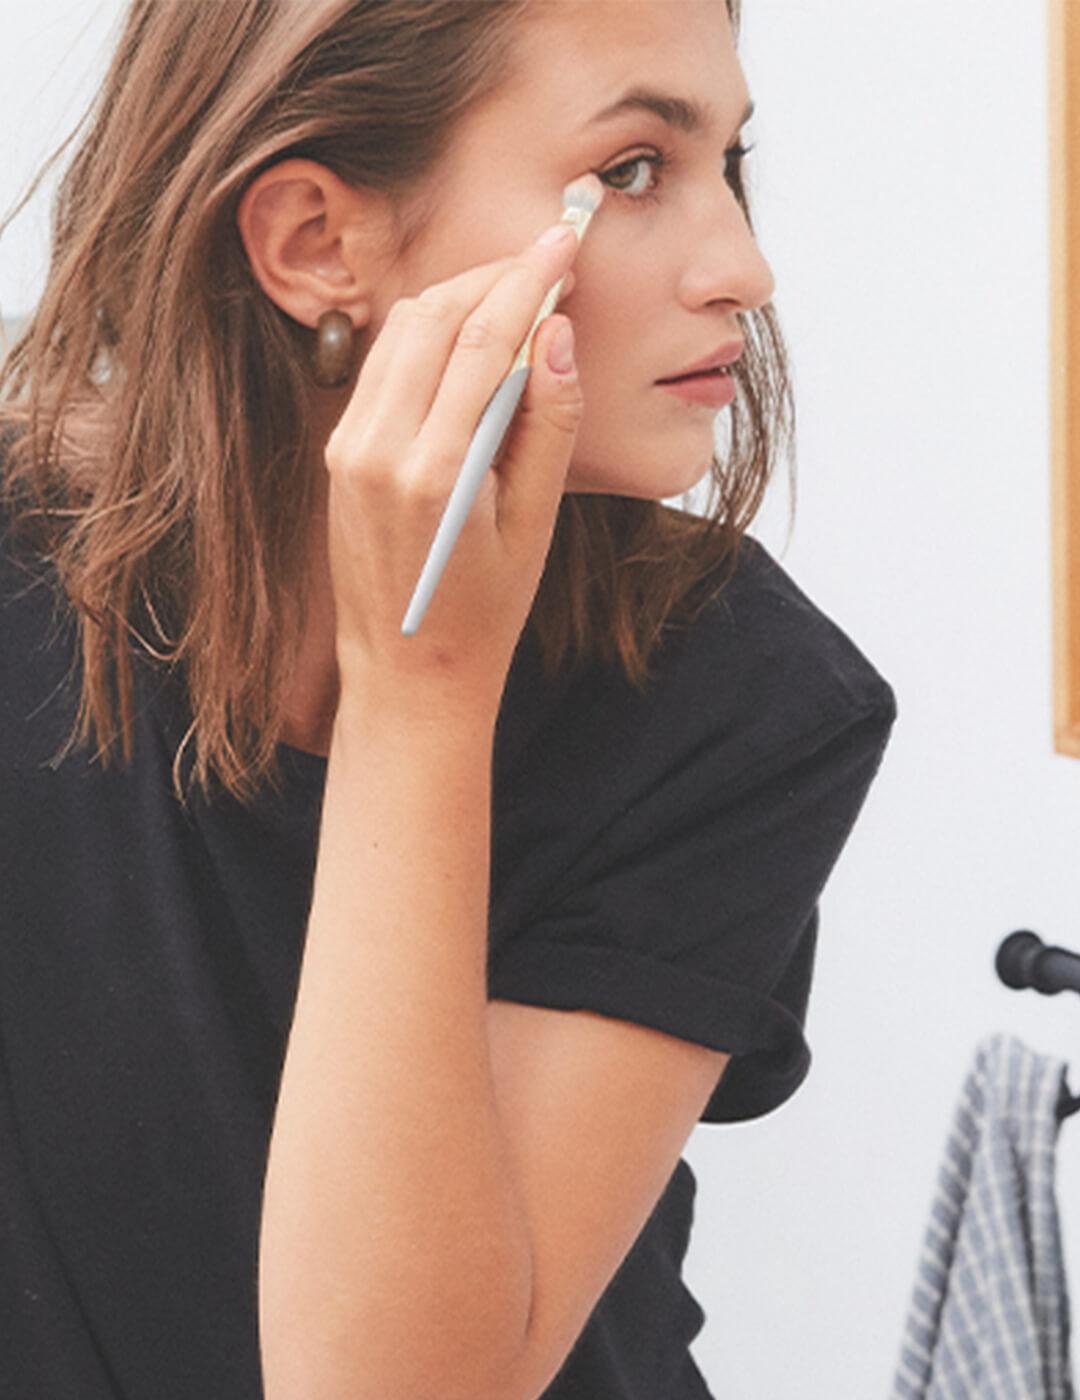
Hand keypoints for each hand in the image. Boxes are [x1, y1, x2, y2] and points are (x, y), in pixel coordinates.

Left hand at [324, 225, 583, 722]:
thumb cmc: (484, 612)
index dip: (530, 278)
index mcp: (434, 473)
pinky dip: (429, 334)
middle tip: (548, 256)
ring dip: (460, 296)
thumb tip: (558, 332)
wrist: (408, 674)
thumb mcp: (536, 525)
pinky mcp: (339, 451)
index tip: (568, 237)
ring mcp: (348, 448)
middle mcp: (377, 449)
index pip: (485, 340)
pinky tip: (471, 335)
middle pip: (437, 317)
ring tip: (516, 289)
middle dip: (495, 274)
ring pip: (404, 330)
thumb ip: (549, 423)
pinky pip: (383, 364)